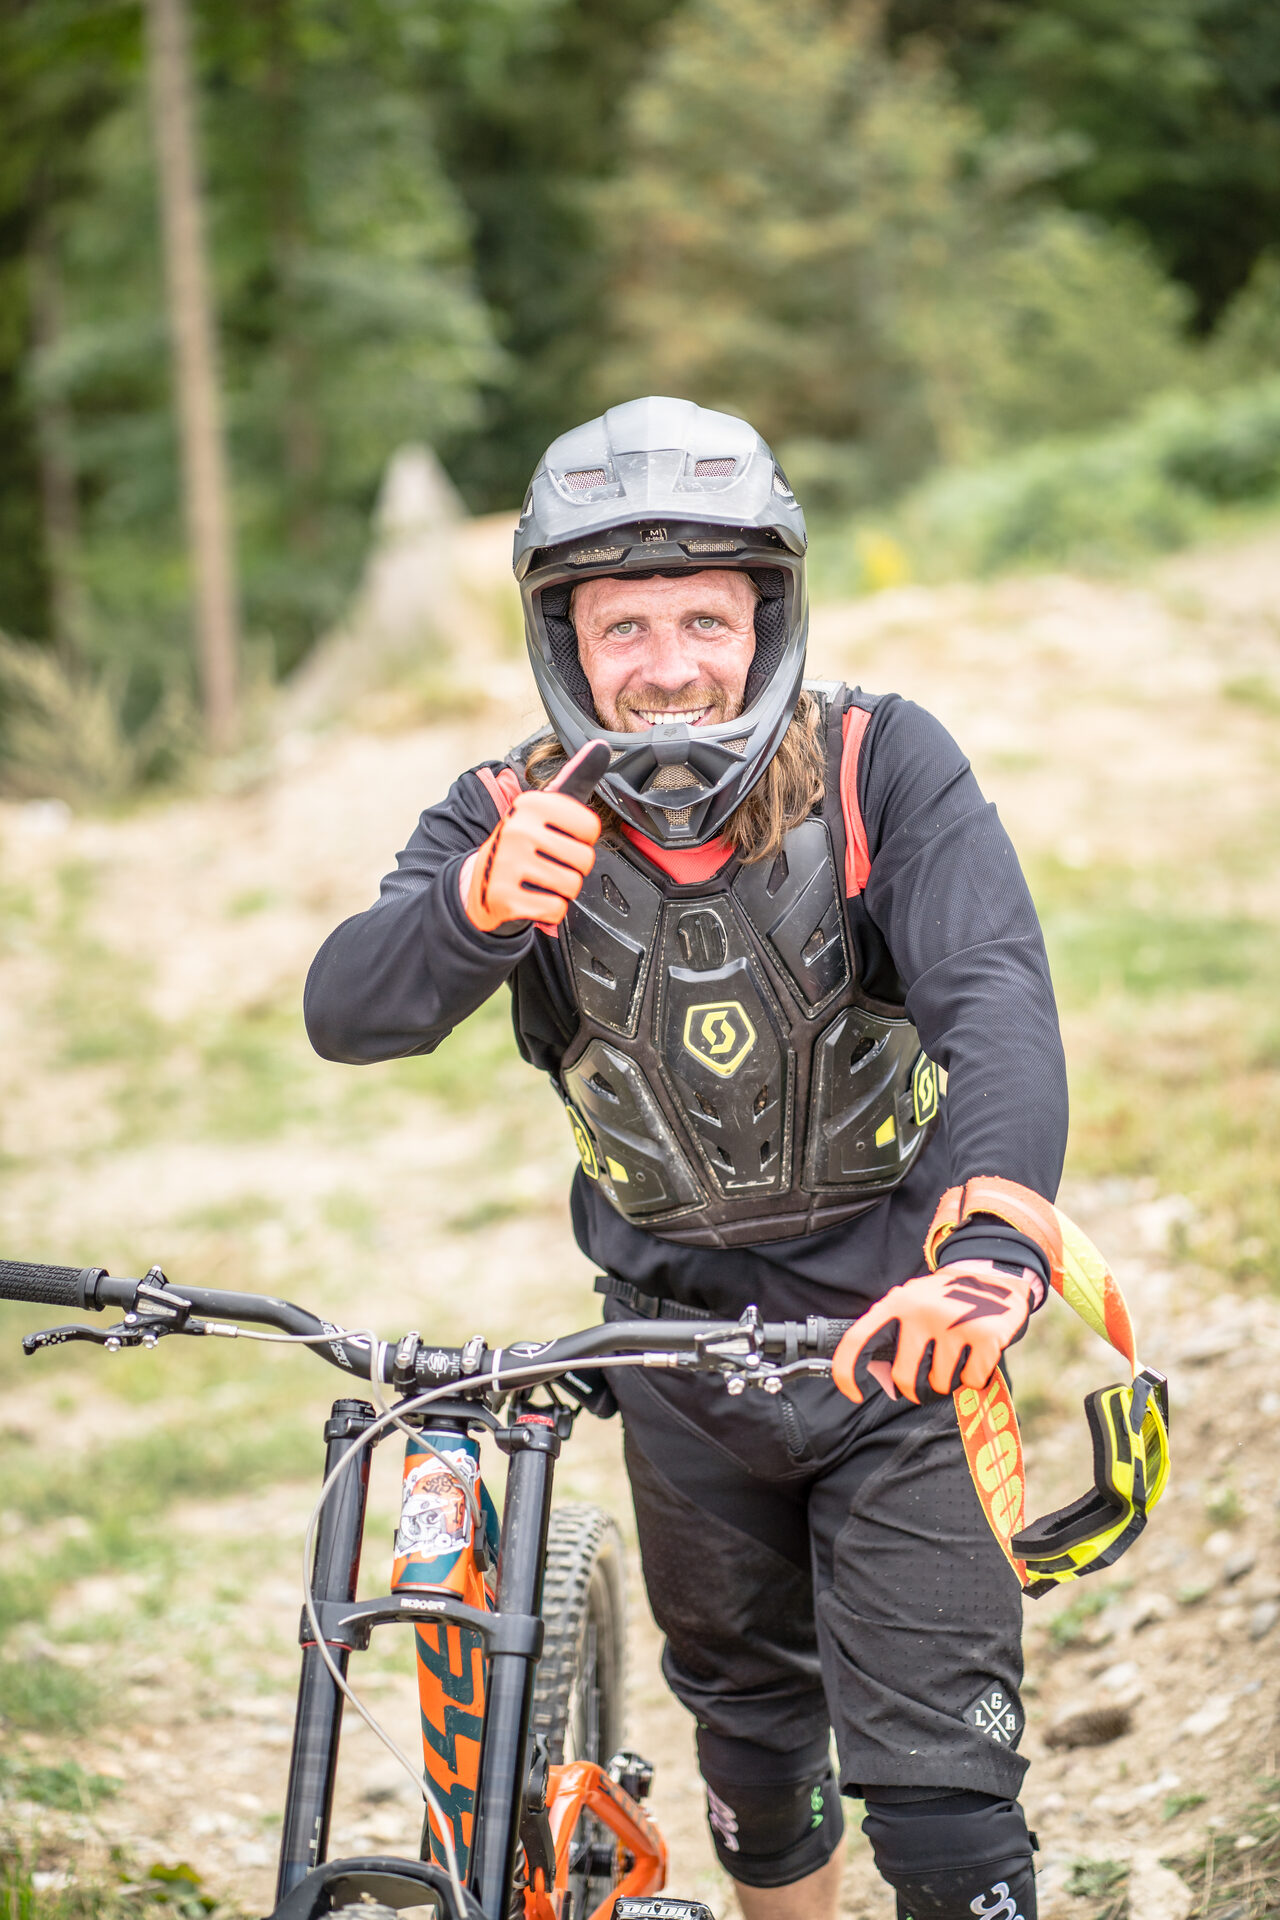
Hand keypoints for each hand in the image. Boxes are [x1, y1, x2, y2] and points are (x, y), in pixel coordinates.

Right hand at [461, 788, 600, 933]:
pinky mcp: (505, 897)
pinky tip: (531, 898)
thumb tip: (601, 747)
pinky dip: (548, 910)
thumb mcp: (544, 807)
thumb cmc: (522, 843)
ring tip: (540, 880)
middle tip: (549, 864)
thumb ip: (576, 777)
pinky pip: (555, 909)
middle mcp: (519, 829)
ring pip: (571, 886)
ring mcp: (509, 863)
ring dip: (562, 890)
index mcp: (532, 804)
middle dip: (573, 869)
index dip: (581, 840)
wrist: (480, 882)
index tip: (559, 838)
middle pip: (584, 860)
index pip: (590, 827)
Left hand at [831, 1262, 1039, 1405]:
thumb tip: (883, 1383)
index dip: (847, 1372)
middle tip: (927, 1379)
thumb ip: (891, 1337)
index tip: (853, 1393)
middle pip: (904, 1378)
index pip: (858, 1340)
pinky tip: (977, 1355)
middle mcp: (922, 1311)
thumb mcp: (911, 1305)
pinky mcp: (985, 1336)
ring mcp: (954, 1323)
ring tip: (957, 1355)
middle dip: (915, 1389)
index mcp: (897, 1302)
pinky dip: (975, 1377)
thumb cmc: (944, 1299)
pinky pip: (972, 1381)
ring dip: (949, 1380)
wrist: (992, 1273)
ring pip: (941, 1384)